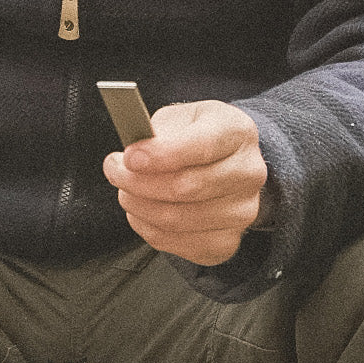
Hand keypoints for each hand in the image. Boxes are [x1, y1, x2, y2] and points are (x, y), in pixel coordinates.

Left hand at [102, 100, 267, 265]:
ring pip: (178, 219)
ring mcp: (242, 211)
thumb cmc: (196, 136)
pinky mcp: (228, 242)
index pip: (202, 146)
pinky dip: (149, 229)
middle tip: (115, 171)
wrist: (224, 163)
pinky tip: (141, 211)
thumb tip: (132, 154)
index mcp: (237, 131)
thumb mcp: (178, 118)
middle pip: (187, 187)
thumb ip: (156, 133)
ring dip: (139, 206)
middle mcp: (248, 172)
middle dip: (139, 182)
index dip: (161, 155)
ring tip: (125, 191)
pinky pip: (178, 244)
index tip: (129, 157)